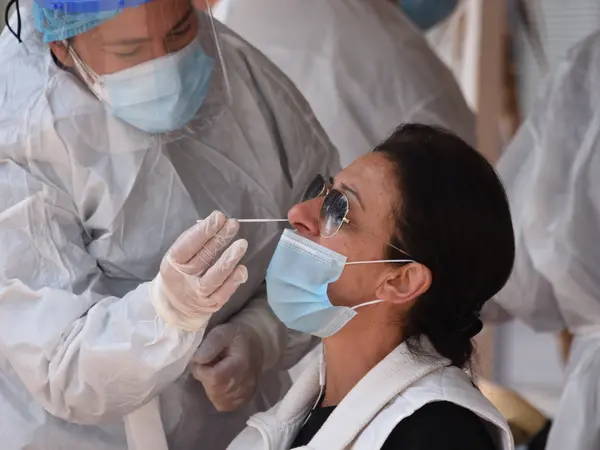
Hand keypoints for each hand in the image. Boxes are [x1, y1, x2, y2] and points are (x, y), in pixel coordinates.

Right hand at [150, 211, 248, 330]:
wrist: (175, 306)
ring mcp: (198, 294)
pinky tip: (242, 269)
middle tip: (233, 224)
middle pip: (202, 258)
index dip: (202, 231)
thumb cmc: (181, 273)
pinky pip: (223, 293)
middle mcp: (184, 280)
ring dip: (228, 260)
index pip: (186, 245)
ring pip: (214, 278)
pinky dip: (233, 281)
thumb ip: (195, 243)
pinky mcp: (211, 304)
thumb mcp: (179, 257)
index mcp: (172, 264)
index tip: (218, 216)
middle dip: (219, 239)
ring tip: (241, 244)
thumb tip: (218, 222)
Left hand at [191, 323, 263, 411]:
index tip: (202, 360)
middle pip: (215, 390)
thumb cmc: (236, 337)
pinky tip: (221, 383)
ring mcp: (247, 393)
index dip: (201, 370)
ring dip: (211, 388)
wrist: (256, 345)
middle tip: (209, 365)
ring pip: (218, 400)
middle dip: (205, 379)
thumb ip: (210, 344)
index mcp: (241, 364)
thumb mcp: (222, 332)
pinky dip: (218, 396)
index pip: (214, 378)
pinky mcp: (245, 399)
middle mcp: (246, 382)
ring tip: (216, 373)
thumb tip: (197, 360)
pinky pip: (225, 405)